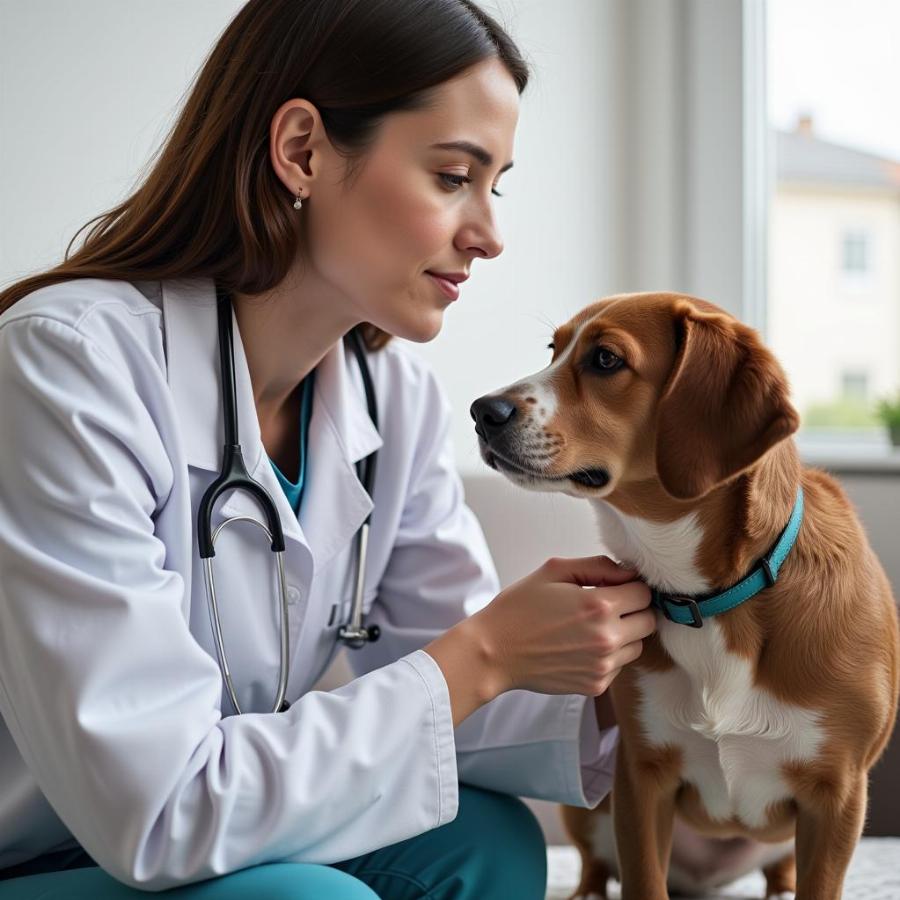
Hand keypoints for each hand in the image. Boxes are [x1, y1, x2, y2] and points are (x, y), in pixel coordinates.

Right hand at [472, 555, 655, 696]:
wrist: (494, 651)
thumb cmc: (519, 608)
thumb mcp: (554, 571)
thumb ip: (597, 566)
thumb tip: (628, 572)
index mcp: (599, 606)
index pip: (644, 593)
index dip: (631, 586)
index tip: (616, 586)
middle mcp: (607, 638)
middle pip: (649, 621)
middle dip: (633, 609)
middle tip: (608, 606)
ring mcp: (603, 665)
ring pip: (637, 646)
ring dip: (624, 634)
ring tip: (592, 627)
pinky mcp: (596, 685)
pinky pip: (619, 666)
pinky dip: (608, 655)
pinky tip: (581, 646)